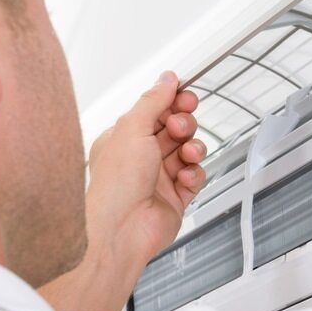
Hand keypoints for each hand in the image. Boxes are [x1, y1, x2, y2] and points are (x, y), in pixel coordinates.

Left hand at [85, 71, 206, 270]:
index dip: (173, 102)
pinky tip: (184, 178)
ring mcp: (159, 178)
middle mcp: (141, 158)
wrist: (121, 231)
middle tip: (180, 127)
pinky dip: (194, 175)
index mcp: (124, 139)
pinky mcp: (176, 198)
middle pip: (175, 129)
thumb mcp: (132, 129)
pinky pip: (195, 177)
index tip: (186, 96)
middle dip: (184, 124)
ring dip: (192, 149)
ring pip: (188, 151)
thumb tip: (166, 79)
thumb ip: (153, 101)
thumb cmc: (115, 185)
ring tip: (186, 155)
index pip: (155, 111)